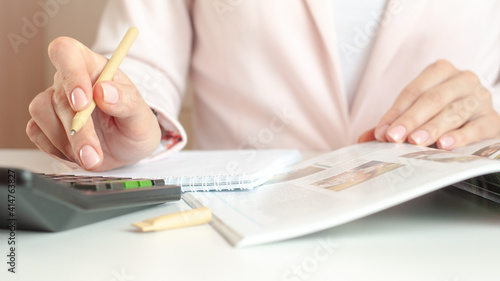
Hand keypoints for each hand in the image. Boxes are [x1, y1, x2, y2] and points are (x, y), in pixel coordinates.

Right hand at [26, 37, 160, 170]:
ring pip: (42, 113)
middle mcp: (70, 81)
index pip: (67, 52)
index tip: (83, 103)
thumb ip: (128, 101)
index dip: (71, 74)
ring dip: (67, 142)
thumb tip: (104, 91)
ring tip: (92, 157)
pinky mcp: (44, 124)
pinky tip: (78, 154)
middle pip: (58, 95)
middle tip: (93, 153)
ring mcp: (55, 102)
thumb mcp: (141, 116)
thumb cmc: (134, 125)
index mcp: (94, 67)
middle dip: (78, 130)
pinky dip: (57, 149)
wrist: (128, 151)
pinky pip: (37, 133)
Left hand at [358, 59, 499, 148]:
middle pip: (433, 99)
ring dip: (432, 128)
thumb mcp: (417, 113)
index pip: (414, 91)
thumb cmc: (442, 113)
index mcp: (441, 71)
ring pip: (454, 112)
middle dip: (410, 119)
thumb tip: (363, 139)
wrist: (479, 120)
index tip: (382, 132)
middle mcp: (463, 80)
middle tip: (393, 138)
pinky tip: (444, 145)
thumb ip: (392, 124)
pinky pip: (476, 128)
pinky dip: (460, 137)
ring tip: (415, 142)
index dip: (396, 112)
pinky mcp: (493, 120)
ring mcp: (480, 99)